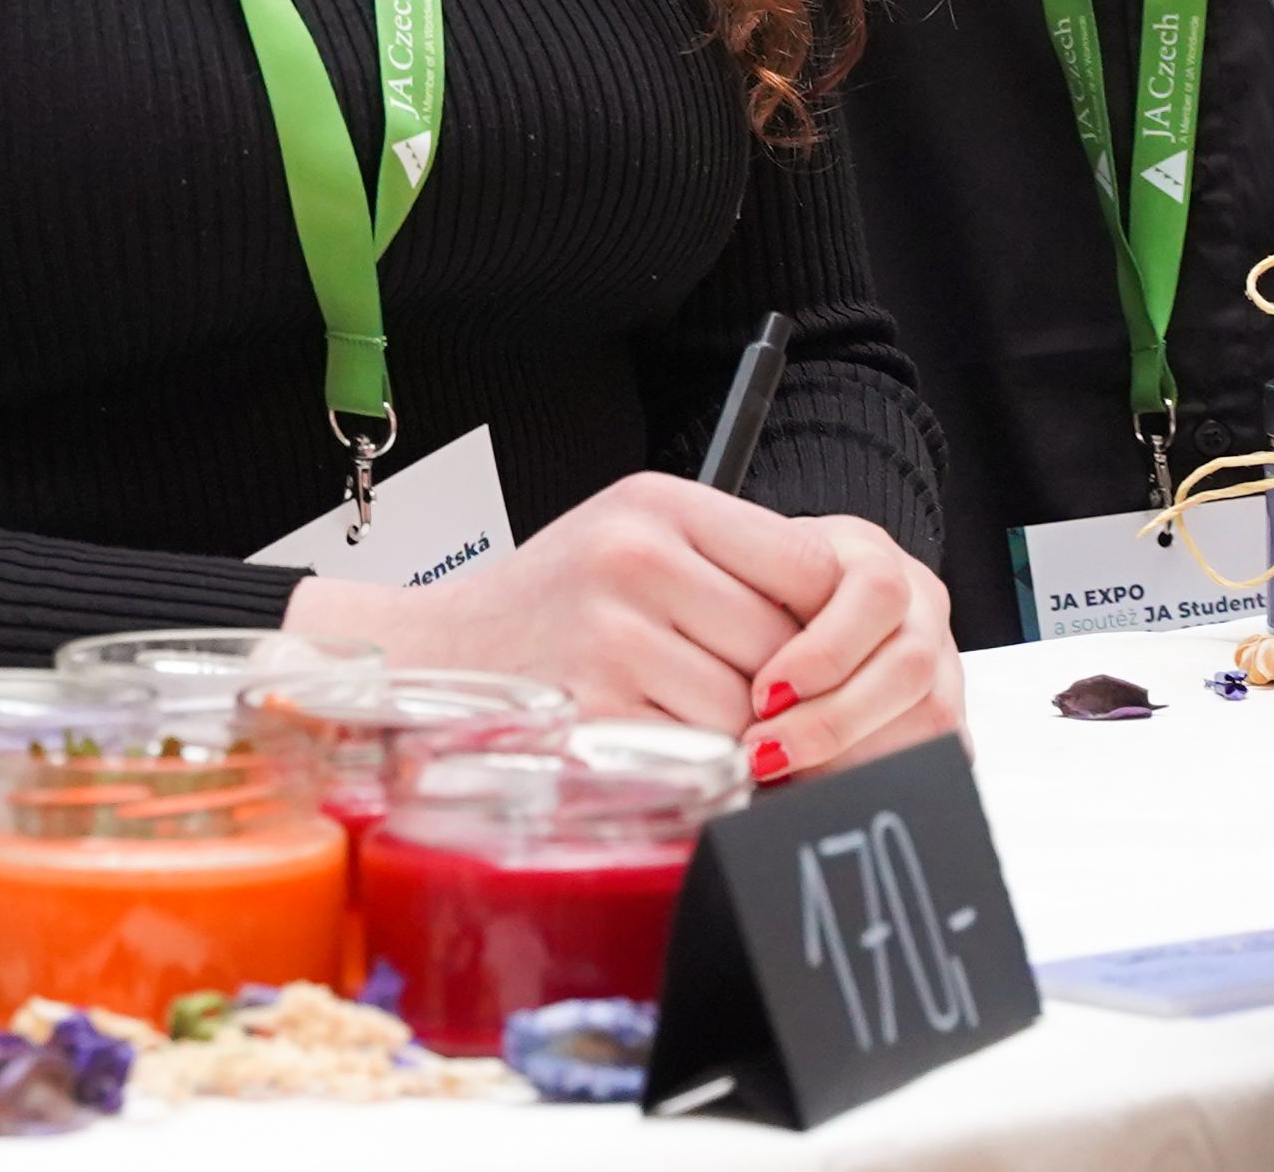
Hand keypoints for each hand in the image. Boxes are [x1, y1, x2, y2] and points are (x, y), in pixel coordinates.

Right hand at [282, 474, 949, 752]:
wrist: (425, 658)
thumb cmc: (545, 611)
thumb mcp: (631, 547)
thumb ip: (731, 569)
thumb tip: (848, 637)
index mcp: (659, 504)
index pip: (814, 566)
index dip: (832, 629)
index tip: (814, 662)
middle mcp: (638, 556)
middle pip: (788, 648)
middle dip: (779, 694)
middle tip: (745, 708)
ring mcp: (615, 633)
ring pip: (750, 711)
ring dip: (734, 739)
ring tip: (676, 721)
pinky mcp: (596, 708)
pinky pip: (698, 755)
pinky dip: (692, 769)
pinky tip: (650, 747)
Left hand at [740, 516, 960, 780]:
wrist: (801, 596)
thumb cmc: (765, 593)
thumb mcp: (747, 582)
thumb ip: (742, 612)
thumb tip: (724, 689)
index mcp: (870, 555)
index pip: (876, 592)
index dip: (824, 652)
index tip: (764, 695)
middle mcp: (919, 603)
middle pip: (910, 663)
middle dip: (833, 719)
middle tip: (766, 751)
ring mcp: (944, 657)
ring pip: (933, 714)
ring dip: (855, 755)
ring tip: (789, 776)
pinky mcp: (949, 711)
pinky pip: (939, 752)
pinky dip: (879, 775)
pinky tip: (824, 786)